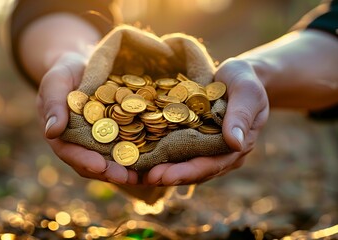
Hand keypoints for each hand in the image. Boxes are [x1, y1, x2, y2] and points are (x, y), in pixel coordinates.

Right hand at [37, 51, 138, 184]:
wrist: (84, 65)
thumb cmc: (66, 72)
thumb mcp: (56, 82)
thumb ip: (54, 103)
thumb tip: (52, 132)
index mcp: (62, 135)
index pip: (71, 152)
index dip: (85, 161)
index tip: (100, 166)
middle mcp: (81, 143)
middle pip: (94, 164)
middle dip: (110, 172)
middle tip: (127, 177)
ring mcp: (100, 141)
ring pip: (112, 161)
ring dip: (127, 170)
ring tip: (143, 175)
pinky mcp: (118, 134)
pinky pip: (127, 147)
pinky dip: (138, 155)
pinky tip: (153, 159)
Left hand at [143, 58, 268, 184]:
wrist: (236, 75)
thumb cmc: (245, 80)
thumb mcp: (247, 91)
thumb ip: (241, 115)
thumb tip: (235, 142)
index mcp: (234, 147)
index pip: (210, 164)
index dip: (188, 172)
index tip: (166, 176)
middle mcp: (217, 153)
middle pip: (191, 170)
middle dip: (166, 175)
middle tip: (141, 178)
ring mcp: (203, 147)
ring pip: (180, 164)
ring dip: (157, 170)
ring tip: (134, 174)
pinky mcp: (190, 138)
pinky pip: (174, 150)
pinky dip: (156, 155)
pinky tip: (137, 157)